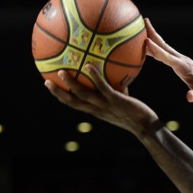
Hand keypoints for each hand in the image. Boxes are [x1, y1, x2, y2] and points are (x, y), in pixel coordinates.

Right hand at [44, 64, 158, 135]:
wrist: (145, 126)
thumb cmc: (134, 113)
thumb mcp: (120, 102)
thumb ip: (114, 90)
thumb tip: (113, 73)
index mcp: (95, 111)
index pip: (74, 104)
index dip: (61, 97)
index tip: (50, 87)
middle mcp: (97, 110)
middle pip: (72, 102)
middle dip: (58, 93)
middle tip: (46, 82)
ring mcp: (105, 105)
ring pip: (83, 95)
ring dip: (70, 84)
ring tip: (60, 72)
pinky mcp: (116, 100)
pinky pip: (103, 87)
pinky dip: (95, 77)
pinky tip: (90, 66)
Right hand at [143, 18, 192, 105]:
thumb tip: (189, 97)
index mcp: (184, 66)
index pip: (168, 57)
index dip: (157, 50)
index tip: (146, 41)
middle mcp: (182, 60)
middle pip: (165, 46)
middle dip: (153, 34)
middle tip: (142, 21)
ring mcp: (181, 61)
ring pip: (164, 48)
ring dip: (153, 38)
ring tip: (140, 29)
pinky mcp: (180, 64)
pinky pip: (165, 53)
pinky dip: (156, 48)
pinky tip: (148, 47)